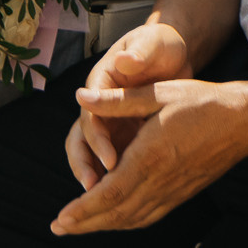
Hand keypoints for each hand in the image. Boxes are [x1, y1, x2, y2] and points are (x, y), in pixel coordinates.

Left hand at [54, 76, 247, 233]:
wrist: (242, 122)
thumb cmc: (199, 102)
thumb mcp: (156, 93)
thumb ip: (116, 100)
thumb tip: (79, 96)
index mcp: (150, 156)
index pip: (110, 192)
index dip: (84, 209)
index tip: (62, 218)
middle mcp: (161, 180)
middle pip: (118, 212)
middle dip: (86, 223)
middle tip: (59, 228)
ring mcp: (173, 191)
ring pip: (133, 218)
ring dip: (104, 224)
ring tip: (78, 226)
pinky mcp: (181, 193)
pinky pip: (150, 214)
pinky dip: (127, 220)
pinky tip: (114, 218)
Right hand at [67, 22, 191, 188]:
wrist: (168, 52)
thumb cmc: (158, 45)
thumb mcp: (150, 44)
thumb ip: (137, 54)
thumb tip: (124, 60)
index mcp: (102, 83)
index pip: (91, 115)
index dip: (97, 139)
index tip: (111, 159)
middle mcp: (99, 105)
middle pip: (79, 139)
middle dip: (84, 166)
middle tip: (93, 190)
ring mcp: (108, 121)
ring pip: (89, 154)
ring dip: (93, 178)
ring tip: (100, 203)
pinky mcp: (121, 134)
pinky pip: (109, 162)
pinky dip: (110, 180)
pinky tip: (120, 200)